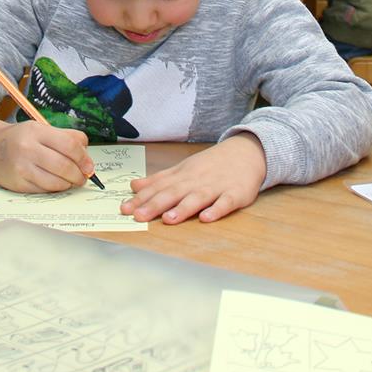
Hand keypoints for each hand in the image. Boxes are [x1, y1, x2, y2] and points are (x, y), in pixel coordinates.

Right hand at [0, 122, 94, 192]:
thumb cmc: (23, 139)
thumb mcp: (42, 129)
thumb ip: (67, 137)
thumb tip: (87, 157)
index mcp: (37, 131)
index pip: (69, 146)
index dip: (84, 158)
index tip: (89, 166)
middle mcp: (27, 148)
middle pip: (64, 166)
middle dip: (78, 175)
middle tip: (83, 177)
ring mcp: (21, 168)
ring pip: (55, 182)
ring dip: (68, 184)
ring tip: (70, 181)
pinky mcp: (17, 184)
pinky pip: (44, 191)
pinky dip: (54, 189)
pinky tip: (55, 183)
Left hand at [120, 133, 265, 223]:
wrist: (247, 152)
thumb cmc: (211, 165)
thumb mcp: (183, 169)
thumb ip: (159, 179)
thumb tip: (133, 185)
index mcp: (182, 175)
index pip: (158, 187)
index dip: (141, 198)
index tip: (124, 208)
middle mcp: (196, 181)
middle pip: (173, 193)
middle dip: (155, 205)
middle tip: (137, 216)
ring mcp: (216, 187)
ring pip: (197, 198)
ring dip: (183, 208)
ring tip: (168, 219)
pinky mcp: (235, 194)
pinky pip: (225, 203)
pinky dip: (216, 210)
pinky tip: (206, 218)